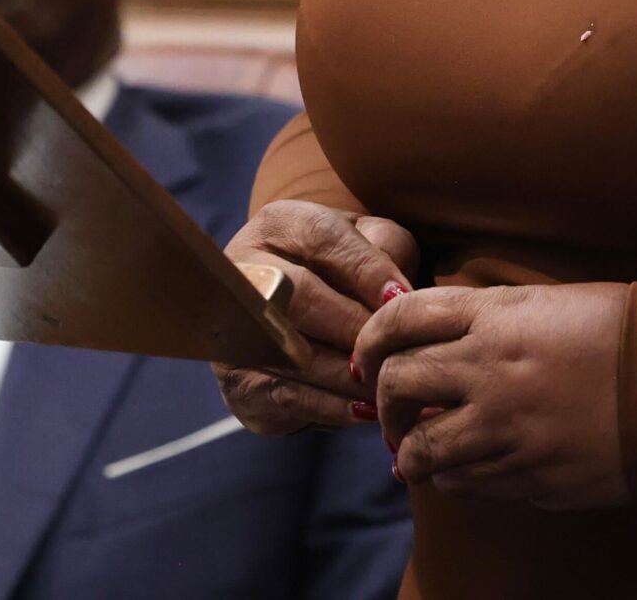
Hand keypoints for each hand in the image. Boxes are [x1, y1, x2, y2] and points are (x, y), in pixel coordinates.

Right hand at [214, 200, 418, 435]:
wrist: (292, 314)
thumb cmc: (342, 270)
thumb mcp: (366, 244)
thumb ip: (386, 249)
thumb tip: (396, 295)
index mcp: (280, 225)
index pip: (321, 238)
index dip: (365, 269)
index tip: (402, 298)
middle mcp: (245, 270)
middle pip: (299, 296)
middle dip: (353, 325)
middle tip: (393, 347)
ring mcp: (234, 328)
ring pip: (292, 353)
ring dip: (346, 375)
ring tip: (388, 384)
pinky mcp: (238, 381)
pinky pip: (286, 396)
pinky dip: (330, 407)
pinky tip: (365, 410)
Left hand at [352, 282, 632, 508]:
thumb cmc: (627, 331)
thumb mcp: (549, 301)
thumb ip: (490, 319)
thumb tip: (440, 341)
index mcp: (495, 316)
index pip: (399, 319)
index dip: (371, 339)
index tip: (369, 358)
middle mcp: (490, 369)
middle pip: (397, 384)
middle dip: (383, 402)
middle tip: (392, 413)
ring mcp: (508, 429)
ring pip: (420, 449)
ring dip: (409, 453)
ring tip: (416, 454)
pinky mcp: (530, 477)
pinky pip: (466, 483)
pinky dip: (452, 478)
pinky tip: (464, 470)